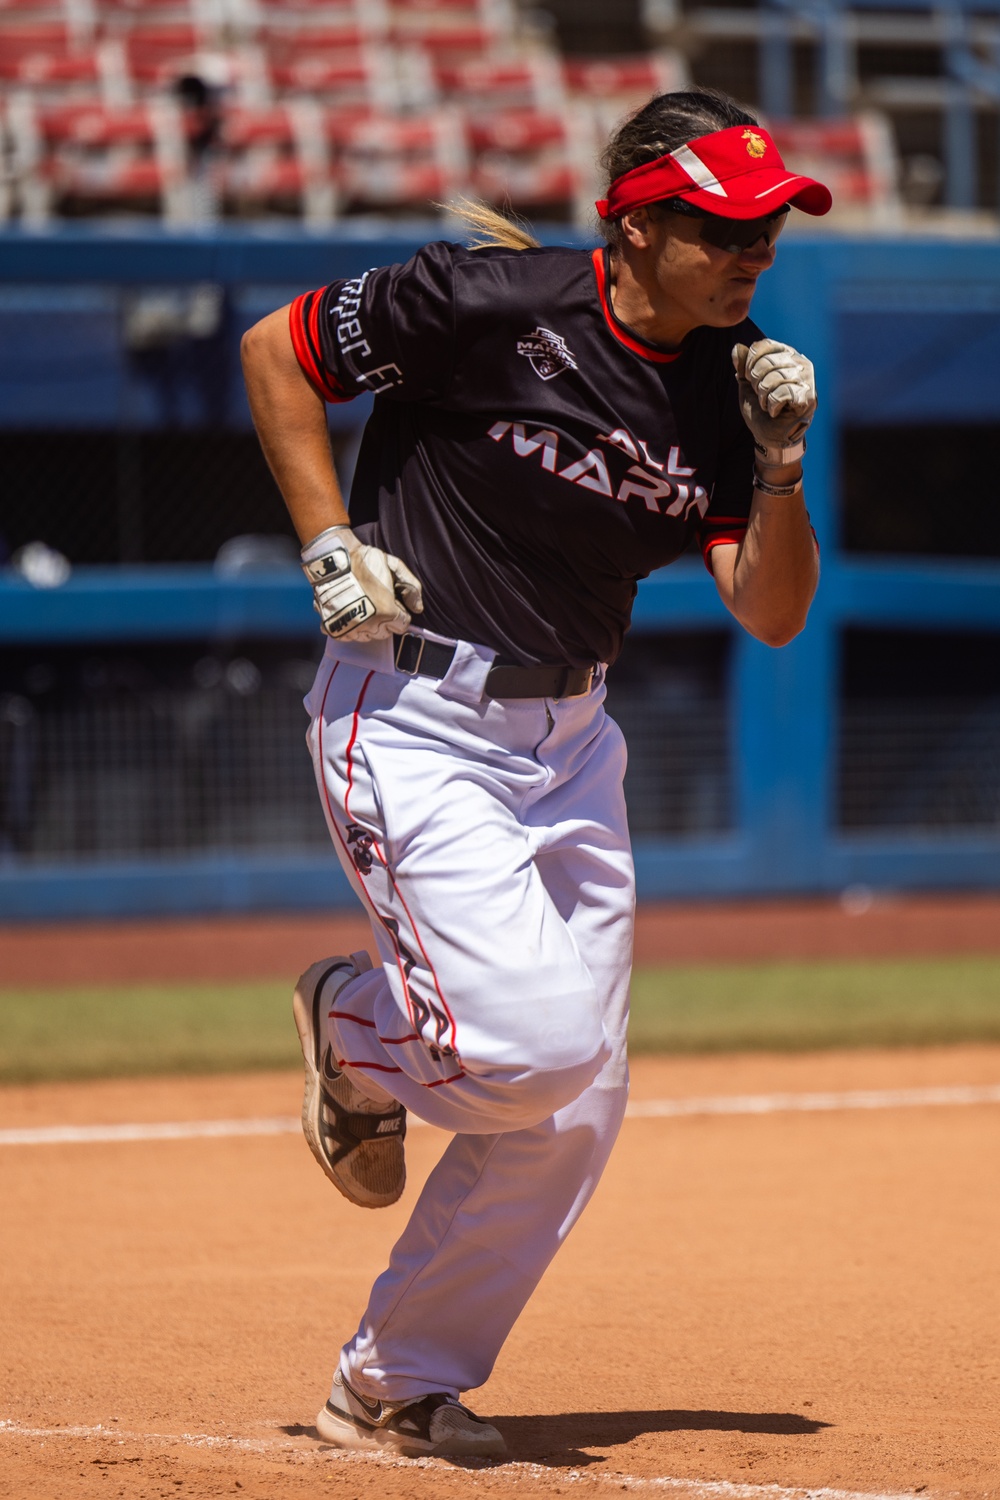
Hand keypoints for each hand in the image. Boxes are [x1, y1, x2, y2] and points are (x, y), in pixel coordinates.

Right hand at [301, 526, 423, 641]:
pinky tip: (348, 612)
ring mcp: (351, 629)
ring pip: (367, 636)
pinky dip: (349, 627)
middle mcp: (370, 626)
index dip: (399, 611)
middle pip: (385, 632)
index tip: (391, 601)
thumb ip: (411, 587)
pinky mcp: (334, 630)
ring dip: (368, 624)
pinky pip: (348, 636)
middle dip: (385, 619)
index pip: (402, 624)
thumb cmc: (362, 562)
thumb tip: (418, 608)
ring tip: (361, 605)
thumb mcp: (393, 566)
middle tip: (376, 601)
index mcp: (387, 613)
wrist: (330, 562)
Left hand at [732, 339, 815, 468]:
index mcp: (787, 355)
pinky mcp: (808, 397)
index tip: (750, 379)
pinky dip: (772, 405)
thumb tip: (737, 348)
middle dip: (756, 383)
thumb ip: (743, 365)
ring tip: (768, 404)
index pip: (764, 346)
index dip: (750, 363)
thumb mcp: (747, 385)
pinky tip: (776, 411)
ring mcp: (807, 379)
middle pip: (767, 362)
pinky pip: (782, 393)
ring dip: (764, 396)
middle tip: (762, 396)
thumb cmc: (761, 410)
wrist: (769, 436)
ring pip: (774, 378)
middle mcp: (800, 363)